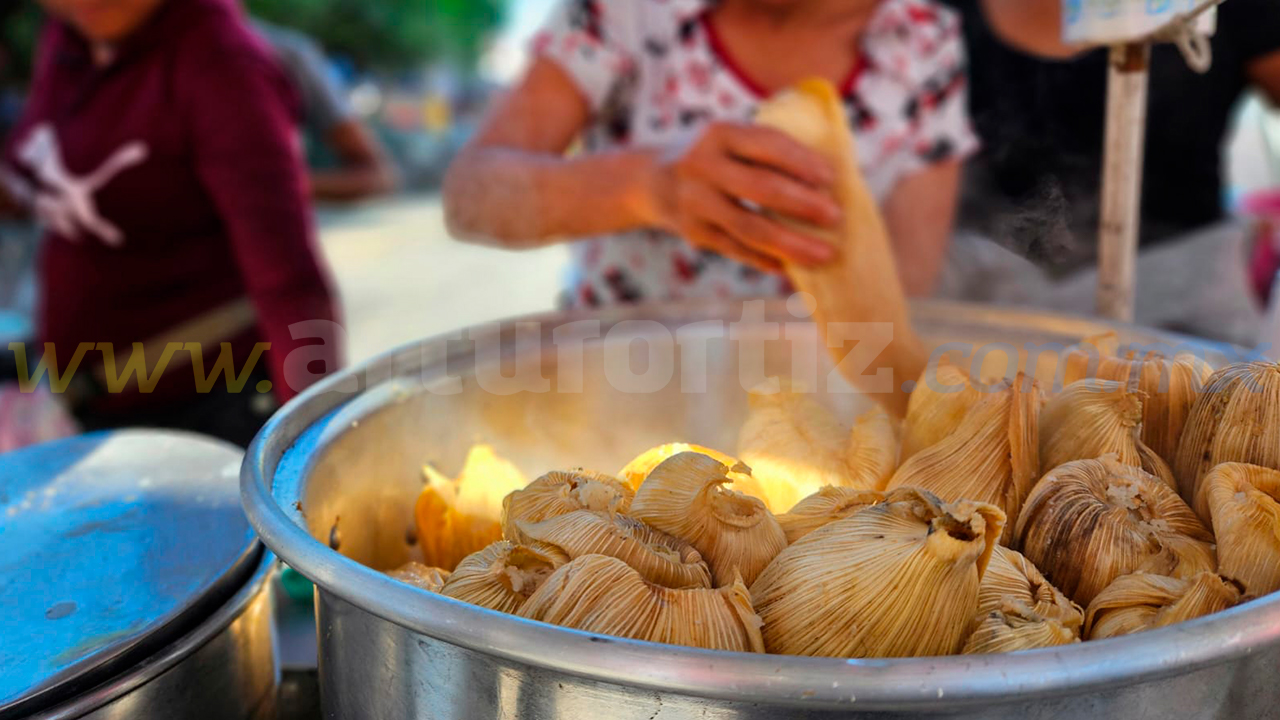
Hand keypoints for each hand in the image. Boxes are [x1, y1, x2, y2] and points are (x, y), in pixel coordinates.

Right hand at [642, 122, 841, 271]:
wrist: (651, 181)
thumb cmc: (714, 157)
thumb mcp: (731, 138)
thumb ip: (769, 149)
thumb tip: (831, 180)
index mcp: (719, 133)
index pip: (766, 145)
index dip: (801, 162)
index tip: (831, 178)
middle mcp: (701, 165)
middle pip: (761, 188)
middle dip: (803, 204)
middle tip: (836, 217)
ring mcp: (694, 202)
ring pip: (750, 228)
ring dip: (792, 244)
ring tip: (825, 254)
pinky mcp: (693, 233)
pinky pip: (737, 250)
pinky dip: (767, 259)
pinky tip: (792, 266)